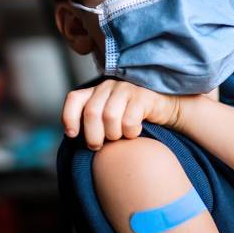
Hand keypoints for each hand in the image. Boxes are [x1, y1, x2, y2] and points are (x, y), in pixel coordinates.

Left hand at [62, 79, 181, 149]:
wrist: (164, 110)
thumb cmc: (132, 120)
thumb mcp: (108, 120)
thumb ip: (91, 123)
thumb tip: (73, 136)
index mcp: (95, 91)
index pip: (74, 98)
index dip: (69, 117)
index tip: (72, 135)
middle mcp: (108, 86)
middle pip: (91, 112)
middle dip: (93, 135)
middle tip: (99, 146)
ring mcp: (126, 89)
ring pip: (109, 117)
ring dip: (114, 134)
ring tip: (120, 137)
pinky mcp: (142, 96)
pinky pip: (129, 120)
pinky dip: (130, 133)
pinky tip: (135, 132)